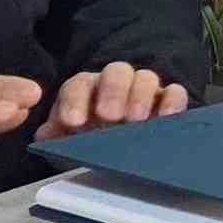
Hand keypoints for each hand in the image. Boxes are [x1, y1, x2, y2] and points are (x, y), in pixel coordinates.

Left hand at [43, 62, 187, 138]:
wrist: (118, 149)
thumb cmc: (90, 141)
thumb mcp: (67, 142)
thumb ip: (54, 136)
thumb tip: (47, 134)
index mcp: (85, 90)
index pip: (78, 86)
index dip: (75, 101)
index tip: (74, 122)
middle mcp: (115, 84)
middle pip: (116, 72)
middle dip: (113, 92)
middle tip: (109, 116)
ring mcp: (144, 90)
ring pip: (146, 77)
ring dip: (140, 96)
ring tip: (135, 119)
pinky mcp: (169, 101)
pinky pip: (175, 92)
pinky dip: (172, 100)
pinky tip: (164, 117)